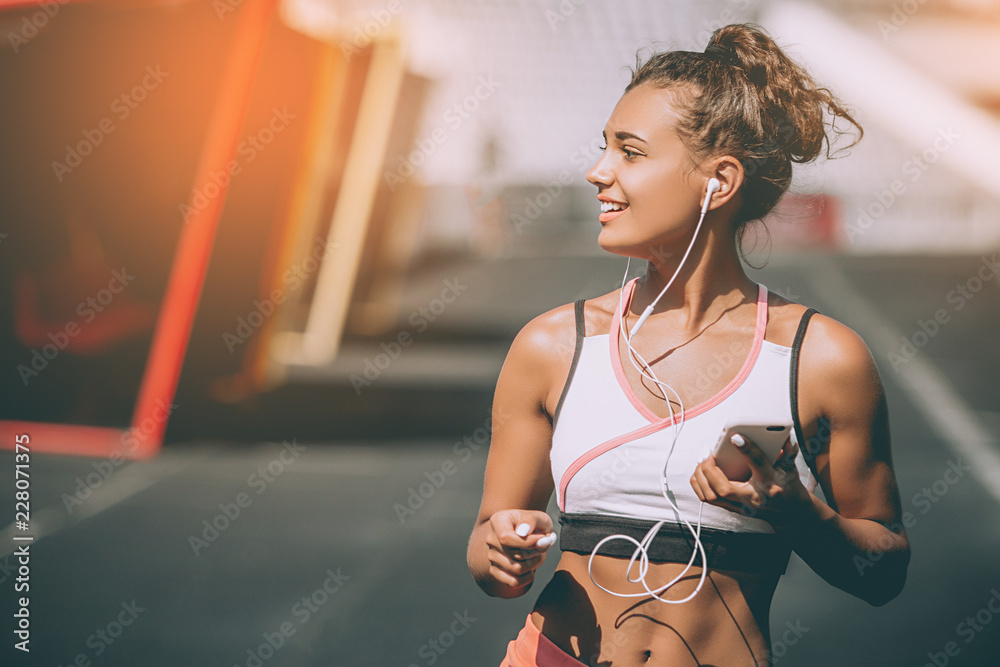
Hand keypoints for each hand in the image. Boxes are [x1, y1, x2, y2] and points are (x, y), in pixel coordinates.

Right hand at [485, 510, 556, 589]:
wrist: (529, 534)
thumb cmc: (534, 525)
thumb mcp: (538, 517)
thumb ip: (531, 520)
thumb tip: (522, 532)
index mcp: (498, 521)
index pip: (506, 538)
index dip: (527, 543)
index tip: (543, 538)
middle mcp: (491, 539)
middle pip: (514, 555)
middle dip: (535, 552)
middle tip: (544, 544)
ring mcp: (492, 556)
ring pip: (516, 569)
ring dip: (534, 564)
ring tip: (538, 554)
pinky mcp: (496, 571)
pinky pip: (513, 582)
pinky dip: (527, 578)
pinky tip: (532, 567)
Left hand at [690, 434, 816, 527]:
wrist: (790, 513)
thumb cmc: (788, 487)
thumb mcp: (790, 468)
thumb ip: (787, 451)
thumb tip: (784, 435)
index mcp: (771, 483)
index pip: (758, 464)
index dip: (747, 449)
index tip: (736, 436)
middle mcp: (754, 498)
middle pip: (724, 489)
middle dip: (709, 469)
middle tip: (708, 454)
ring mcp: (741, 506)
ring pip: (711, 497)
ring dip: (701, 477)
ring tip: (702, 462)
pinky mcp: (732, 509)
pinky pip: (708, 499)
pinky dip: (700, 484)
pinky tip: (701, 472)